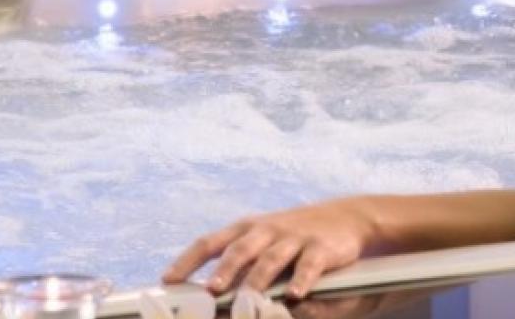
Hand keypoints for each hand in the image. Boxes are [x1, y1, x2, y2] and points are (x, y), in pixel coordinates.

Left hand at [162, 198, 378, 297]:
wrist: (346, 216)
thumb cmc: (292, 235)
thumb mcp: (262, 240)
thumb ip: (237, 262)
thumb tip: (205, 292)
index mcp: (245, 230)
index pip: (209, 243)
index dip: (188, 261)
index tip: (168, 279)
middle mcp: (266, 230)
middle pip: (240, 250)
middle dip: (224, 271)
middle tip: (210, 291)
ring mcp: (294, 238)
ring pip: (272, 259)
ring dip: (258, 279)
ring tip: (247, 298)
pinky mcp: (321, 247)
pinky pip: (310, 265)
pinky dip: (302, 280)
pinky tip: (296, 295)